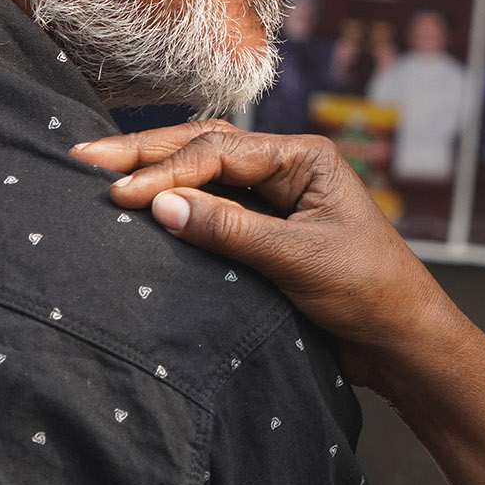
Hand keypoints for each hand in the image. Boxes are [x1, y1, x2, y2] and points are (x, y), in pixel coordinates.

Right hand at [69, 121, 447, 385]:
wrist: (400, 338)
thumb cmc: (369, 291)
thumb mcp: (297, 259)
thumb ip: (230, 230)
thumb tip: (159, 204)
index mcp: (304, 158)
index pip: (219, 152)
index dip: (166, 172)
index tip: (118, 196)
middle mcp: (287, 167)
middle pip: (205, 147)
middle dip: (145, 153)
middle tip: (84, 157)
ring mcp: (275, 196)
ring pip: (204, 172)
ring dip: (155, 172)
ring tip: (98, 172)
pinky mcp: (265, 228)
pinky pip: (212, 206)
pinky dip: (174, 204)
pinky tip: (138, 206)